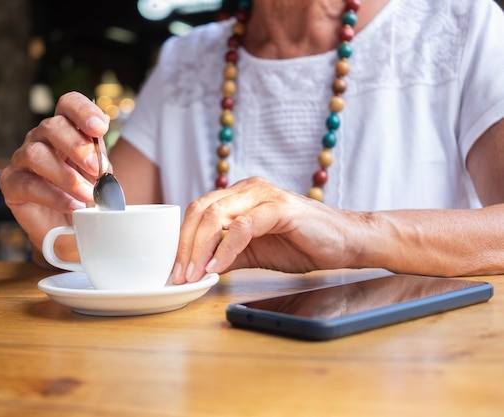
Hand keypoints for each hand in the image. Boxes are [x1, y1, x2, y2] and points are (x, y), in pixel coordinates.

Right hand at [0, 92, 109, 265]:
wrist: (71, 227)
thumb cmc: (85, 194)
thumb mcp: (100, 174)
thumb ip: (100, 162)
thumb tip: (99, 162)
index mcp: (66, 129)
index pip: (68, 104)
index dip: (84, 111)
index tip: (100, 128)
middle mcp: (41, 139)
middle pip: (52, 126)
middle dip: (77, 146)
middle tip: (95, 168)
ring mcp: (22, 159)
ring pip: (36, 154)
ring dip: (66, 176)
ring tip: (87, 194)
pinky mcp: (11, 184)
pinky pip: (28, 184)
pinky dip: (54, 196)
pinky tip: (72, 205)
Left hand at [171, 177, 365, 282]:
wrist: (346, 242)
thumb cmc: (302, 243)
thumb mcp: (253, 252)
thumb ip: (226, 255)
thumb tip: (197, 270)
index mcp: (239, 195)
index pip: (198, 212)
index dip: (182, 241)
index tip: (175, 271)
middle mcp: (248, 189)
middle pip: (201, 211)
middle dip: (185, 246)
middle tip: (180, 275)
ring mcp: (264, 196)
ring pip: (217, 214)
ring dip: (200, 248)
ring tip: (194, 274)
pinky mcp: (280, 208)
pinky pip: (244, 226)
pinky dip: (226, 247)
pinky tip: (218, 266)